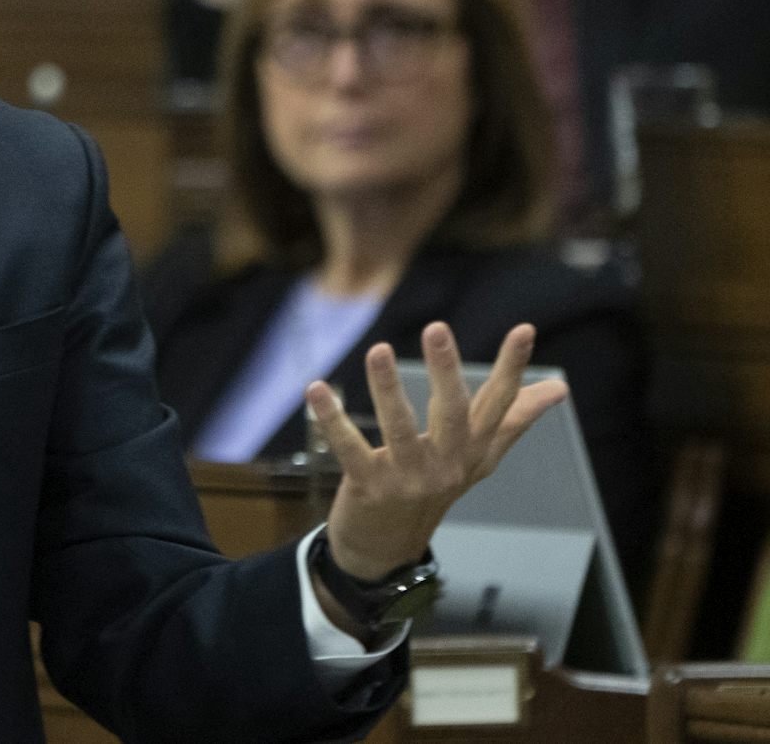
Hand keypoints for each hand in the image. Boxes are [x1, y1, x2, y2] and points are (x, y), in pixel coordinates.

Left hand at [311, 321, 566, 582]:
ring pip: (399, 429)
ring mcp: (409, 478)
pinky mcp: (369, 487)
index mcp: (473, 449)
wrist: (388, 548)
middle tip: (437, 328)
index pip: (499, 404)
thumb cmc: (434, 487)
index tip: (524, 328)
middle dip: (446, 370)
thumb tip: (560, 388)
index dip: (512, 368)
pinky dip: (331, 420)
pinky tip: (316, 389)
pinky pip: (350, 450)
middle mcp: (447, 464)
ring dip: (386, 389)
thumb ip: (514, 419)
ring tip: (376, 350)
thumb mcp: (477, 456)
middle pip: (452, 413)